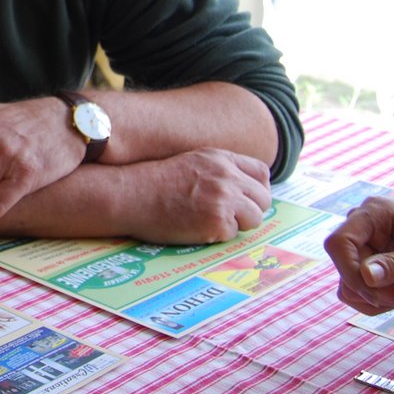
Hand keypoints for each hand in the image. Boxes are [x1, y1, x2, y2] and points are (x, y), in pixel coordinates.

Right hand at [115, 148, 270, 244]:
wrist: (130, 195)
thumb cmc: (153, 182)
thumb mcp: (192, 162)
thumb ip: (219, 170)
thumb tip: (244, 189)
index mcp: (221, 158)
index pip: (261, 173)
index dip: (258, 189)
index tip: (247, 199)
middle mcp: (226, 176)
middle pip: (263, 198)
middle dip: (251, 210)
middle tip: (231, 217)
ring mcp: (224, 199)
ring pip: (255, 218)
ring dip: (238, 224)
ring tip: (211, 222)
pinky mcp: (217, 222)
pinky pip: (233, 234)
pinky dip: (218, 236)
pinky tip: (197, 228)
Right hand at [324, 196, 393, 315]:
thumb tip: (365, 276)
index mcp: (373, 213)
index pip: (338, 243)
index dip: (349, 271)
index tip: (378, 290)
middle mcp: (361, 228)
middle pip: (345, 269)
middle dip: (378, 290)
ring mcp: (361, 248)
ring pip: (349, 286)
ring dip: (381, 299)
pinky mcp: (364, 268)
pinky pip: (355, 294)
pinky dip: (378, 303)